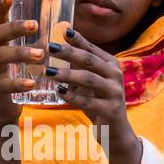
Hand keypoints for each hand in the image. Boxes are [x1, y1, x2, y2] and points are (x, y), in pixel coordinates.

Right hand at [0, 0, 43, 125]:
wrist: (6, 108)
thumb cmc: (21, 76)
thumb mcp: (31, 56)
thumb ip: (44, 41)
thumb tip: (65, 23)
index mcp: (7, 43)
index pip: (0, 20)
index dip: (1, 7)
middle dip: (15, 27)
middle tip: (34, 25)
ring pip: (2, 56)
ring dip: (21, 53)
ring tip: (40, 54)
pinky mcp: (0, 90)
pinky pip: (7, 84)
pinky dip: (19, 83)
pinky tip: (32, 82)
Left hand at [44, 30, 132, 147]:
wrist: (116, 132)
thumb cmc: (99, 103)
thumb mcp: (91, 83)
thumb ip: (79, 66)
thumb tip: (58, 46)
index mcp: (112, 65)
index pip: (92, 49)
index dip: (78, 40)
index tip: (63, 30)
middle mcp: (116, 76)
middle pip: (90, 61)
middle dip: (69, 53)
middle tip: (49, 47)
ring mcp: (115, 93)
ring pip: (88, 79)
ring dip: (66, 74)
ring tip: (47, 71)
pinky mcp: (111, 110)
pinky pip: (88, 101)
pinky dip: (72, 96)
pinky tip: (58, 91)